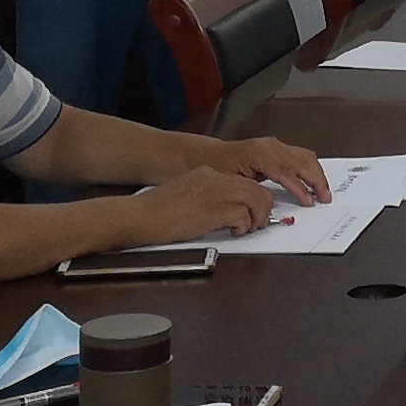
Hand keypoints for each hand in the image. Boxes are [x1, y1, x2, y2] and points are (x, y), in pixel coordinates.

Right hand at [126, 168, 277, 241]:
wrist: (142, 215)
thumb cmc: (158, 212)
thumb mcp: (186, 194)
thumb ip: (207, 196)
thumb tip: (228, 210)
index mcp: (208, 174)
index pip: (244, 182)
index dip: (254, 199)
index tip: (254, 211)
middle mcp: (216, 179)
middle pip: (257, 190)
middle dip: (262, 208)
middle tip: (257, 223)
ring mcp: (217, 192)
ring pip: (257, 200)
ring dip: (256, 218)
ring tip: (247, 229)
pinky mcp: (215, 210)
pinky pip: (244, 216)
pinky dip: (243, 227)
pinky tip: (233, 232)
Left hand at [212, 133, 327, 204]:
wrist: (212, 155)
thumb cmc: (219, 168)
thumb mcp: (233, 182)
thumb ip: (254, 190)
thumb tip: (273, 201)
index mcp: (259, 153)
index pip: (287, 172)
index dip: (300, 188)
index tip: (309, 201)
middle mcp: (271, 146)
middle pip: (302, 161)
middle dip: (316, 180)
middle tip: (324, 198)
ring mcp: (276, 145)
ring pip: (306, 156)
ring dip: (317, 174)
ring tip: (323, 191)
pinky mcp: (278, 148)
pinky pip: (301, 155)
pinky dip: (311, 167)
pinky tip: (315, 179)